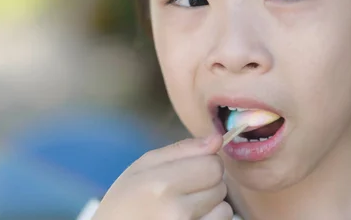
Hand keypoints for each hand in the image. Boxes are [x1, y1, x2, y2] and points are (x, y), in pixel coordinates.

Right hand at [91, 134, 232, 219]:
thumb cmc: (125, 201)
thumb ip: (182, 150)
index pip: (213, 165)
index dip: (204, 163)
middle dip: (207, 184)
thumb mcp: (143, 167)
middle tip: (182, 191)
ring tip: (184, 208)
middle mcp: (176, 211)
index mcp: (161, 184)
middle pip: (220, 185)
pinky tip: (189, 219)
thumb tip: (217, 139)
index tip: (189, 169)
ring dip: (211, 206)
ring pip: (224, 209)